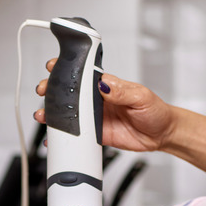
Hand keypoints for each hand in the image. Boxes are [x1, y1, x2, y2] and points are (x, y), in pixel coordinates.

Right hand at [34, 59, 175, 152]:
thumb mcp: (141, 96)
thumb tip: (104, 84)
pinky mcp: (95, 135)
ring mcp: (94, 118)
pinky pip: (76, 135)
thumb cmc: (155, 111)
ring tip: (43, 115)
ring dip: (53, 114)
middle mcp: (97, 100)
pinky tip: (54, 138)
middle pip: (69, 93)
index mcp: (107, 85)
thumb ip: (121, 91)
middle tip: (44, 90)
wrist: (162, 135)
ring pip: (68, 114)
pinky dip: (63, 137)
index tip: (54, 66)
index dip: (66, 69)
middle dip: (52, 89)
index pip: (83, 74)